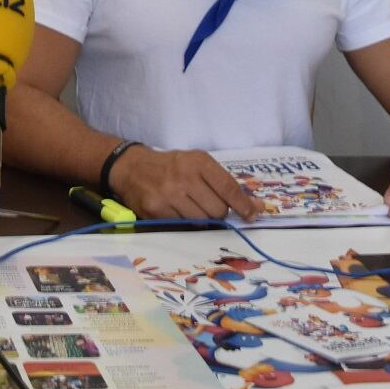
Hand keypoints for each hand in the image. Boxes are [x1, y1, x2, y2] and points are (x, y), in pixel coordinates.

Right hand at [109, 147, 258, 220]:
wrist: (133, 168)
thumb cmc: (173, 166)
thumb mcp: (199, 164)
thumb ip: (226, 184)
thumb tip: (256, 207)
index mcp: (199, 162)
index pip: (228, 188)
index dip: (244, 205)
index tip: (253, 215)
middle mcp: (184, 177)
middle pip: (218, 210)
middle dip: (218, 212)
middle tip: (208, 204)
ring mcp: (169, 195)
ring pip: (202, 221)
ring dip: (202, 219)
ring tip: (191, 206)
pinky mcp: (155, 210)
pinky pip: (182, 226)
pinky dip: (184, 222)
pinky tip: (176, 210)